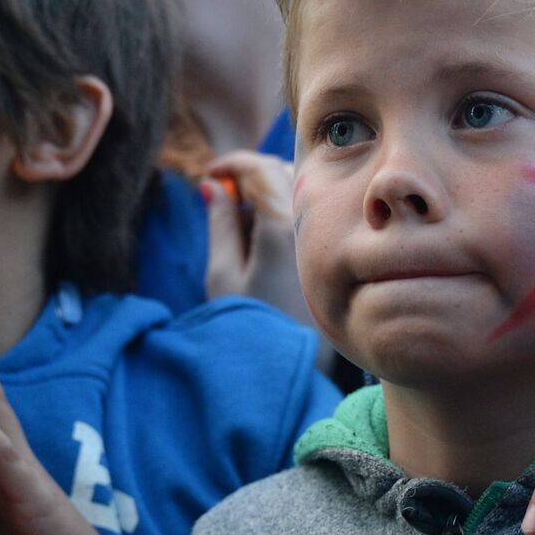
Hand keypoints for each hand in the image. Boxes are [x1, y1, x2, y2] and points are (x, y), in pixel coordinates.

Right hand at [203, 151, 309, 324]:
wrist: (288, 370)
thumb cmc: (250, 325)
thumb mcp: (223, 274)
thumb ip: (219, 223)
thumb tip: (212, 186)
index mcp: (280, 226)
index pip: (260, 168)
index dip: (231, 164)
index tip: (210, 174)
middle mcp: (308, 225)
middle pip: (281, 172)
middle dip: (250, 175)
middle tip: (222, 197)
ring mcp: (320, 239)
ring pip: (296, 190)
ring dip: (268, 191)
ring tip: (241, 223)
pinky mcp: (324, 254)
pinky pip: (305, 213)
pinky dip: (283, 210)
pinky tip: (264, 239)